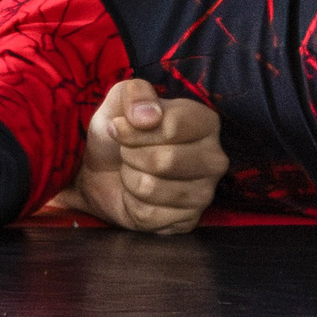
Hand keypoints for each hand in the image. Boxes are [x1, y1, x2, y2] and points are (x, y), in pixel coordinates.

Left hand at [51, 77, 225, 234]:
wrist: (102, 171)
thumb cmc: (119, 130)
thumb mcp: (121, 100)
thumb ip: (136, 95)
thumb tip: (149, 117)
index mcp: (206, 122)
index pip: (172, 127)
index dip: (136, 130)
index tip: (119, 127)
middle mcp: (214, 158)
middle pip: (165, 160)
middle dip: (131, 155)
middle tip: (126, 152)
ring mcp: (205, 193)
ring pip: (152, 187)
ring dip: (129, 178)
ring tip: (132, 170)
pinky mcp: (188, 221)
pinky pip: (149, 214)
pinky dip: (131, 203)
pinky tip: (137, 194)